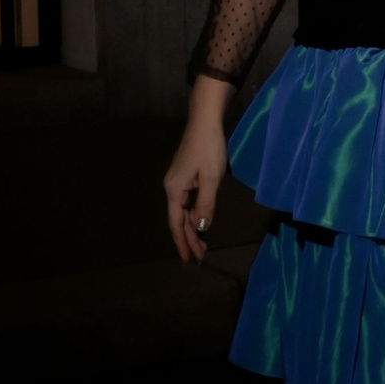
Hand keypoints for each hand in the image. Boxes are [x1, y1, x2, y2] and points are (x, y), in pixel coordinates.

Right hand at [164, 76, 231, 264]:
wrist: (205, 122)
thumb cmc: (208, 149)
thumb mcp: (211, 178)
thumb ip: (206, 205)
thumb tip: (200, 228)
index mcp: (175, 190)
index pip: (176, 223)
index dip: (182, 242)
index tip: (188, 260)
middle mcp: (173, 189)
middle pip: (179, 220)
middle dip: (189, 240)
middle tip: (199, 259)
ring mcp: (179, 183)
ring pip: (184, 213)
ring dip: (192, 230)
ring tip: (201, 247)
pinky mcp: (186, 178)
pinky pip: (189, 203)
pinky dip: (195, 216)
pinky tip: (201, 225)